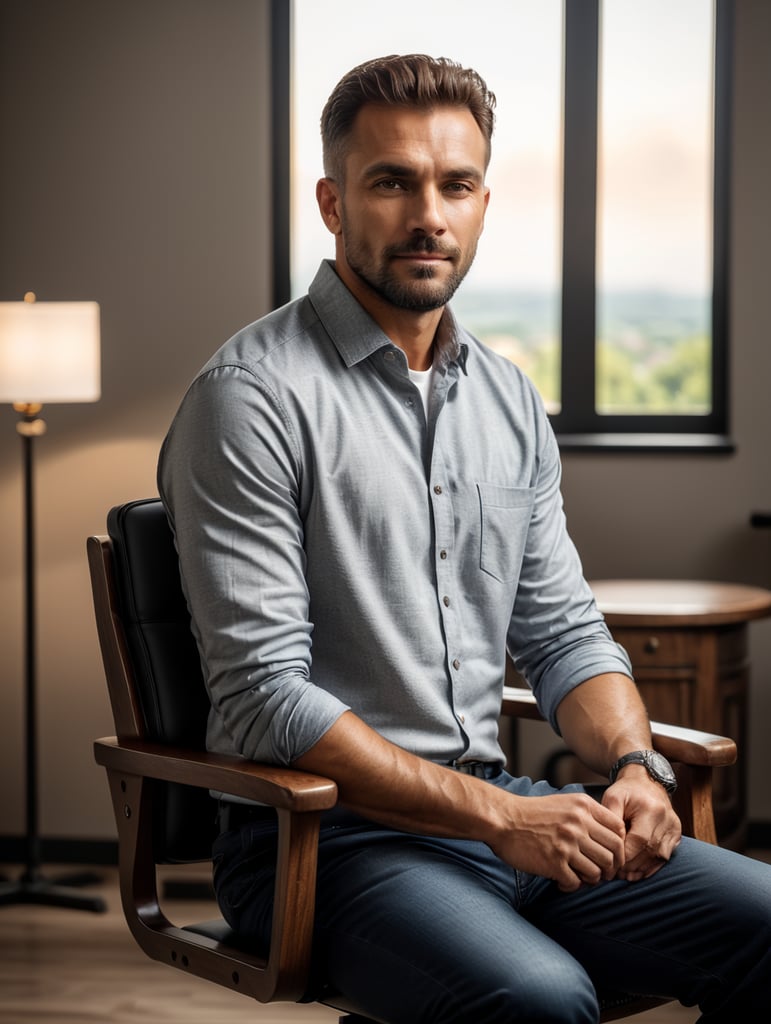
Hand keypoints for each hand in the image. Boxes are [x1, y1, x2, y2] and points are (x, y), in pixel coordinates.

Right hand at [489, 792, 626, 892]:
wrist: (503, 819)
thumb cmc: (533, 813)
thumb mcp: (565, 802)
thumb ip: (588, 814)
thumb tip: (611, 834)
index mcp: (583, 806)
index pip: (619, 830)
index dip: (620, 847)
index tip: (613, 856)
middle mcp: (578, 824)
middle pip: (613, 853)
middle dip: (612, 869)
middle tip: (603, 874)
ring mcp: (567, 844)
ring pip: (597, 871)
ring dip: (592, 879)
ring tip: (580, 877)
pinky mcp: (554, 862)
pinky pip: (576, 883)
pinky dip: (572, 886)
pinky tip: (562, 882)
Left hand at [601, 767, 681, 881]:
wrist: (647, 782)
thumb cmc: (626, 791)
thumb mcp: (613, 797)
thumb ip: (610, 818)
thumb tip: (607, 844)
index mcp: (651, 809)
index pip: (639, 840)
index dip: (625, 856)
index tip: (610, 864)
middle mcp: (666, 819)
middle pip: (650, 851)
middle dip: (632, 865)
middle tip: (615, 874)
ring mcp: (674, 828)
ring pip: (659, 857)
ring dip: (641, 869)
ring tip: (624, 875)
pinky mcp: (677, 834)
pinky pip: (665, 857)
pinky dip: (651, 867)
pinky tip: (638, 872)